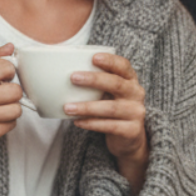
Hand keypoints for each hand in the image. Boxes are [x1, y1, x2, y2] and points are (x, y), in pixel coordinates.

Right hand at [0, 43, 23, 164]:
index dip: (9, 72)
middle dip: (13, 93)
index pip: (5, 67)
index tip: (3, 78)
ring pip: (16, 109)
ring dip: (11, 109)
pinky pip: (11, 125)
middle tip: (4, 95)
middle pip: (15, 91)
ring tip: (0, 109)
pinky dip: (7, 123)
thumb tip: (10, 47)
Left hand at [64, 52, 148, 195]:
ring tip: (67, 107)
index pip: (123, 66)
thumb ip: (95, 82)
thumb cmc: (112, 108)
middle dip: (94, 80)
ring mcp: (135, 113)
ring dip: (86, 107)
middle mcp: (136, 94)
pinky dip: (91, 123)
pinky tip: (77, 121)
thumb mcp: (108, 92)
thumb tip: (59, 73)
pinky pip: (109, 126)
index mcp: (130, 80)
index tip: (93, 57)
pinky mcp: (131, 130)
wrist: (129, 138)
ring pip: (110, 108)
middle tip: (73, 77)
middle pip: (116, 84)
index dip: (110, 60)